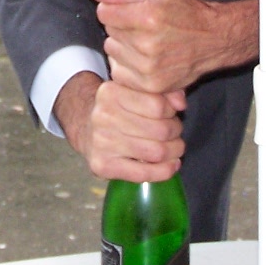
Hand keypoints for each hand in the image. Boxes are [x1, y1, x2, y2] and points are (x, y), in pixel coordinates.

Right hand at [52, 72, 185, 182]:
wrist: (85, 127)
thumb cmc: (118, 108)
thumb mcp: (135, 91)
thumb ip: (163, 91)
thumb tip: (181, 103)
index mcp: (111, 92)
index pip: (158, 105)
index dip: (172, 112)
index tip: (171, 114)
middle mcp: (102, 116)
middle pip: (160, 130)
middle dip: (176, 132)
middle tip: (175, 133)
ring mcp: (101, 142)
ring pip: (156, 152)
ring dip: (174, 151)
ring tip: (174, 148)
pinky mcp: (102, 165)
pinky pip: (144, 173)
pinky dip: (164, 171)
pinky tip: (172, 165)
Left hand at [85, 0, 258, 93]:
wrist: (214, 39)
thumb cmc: (186, 12)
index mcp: (148, 17)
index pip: (104, 13)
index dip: (114, 9)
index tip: (129, 11)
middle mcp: (147, 45)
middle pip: (108, 33)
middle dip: (120, 27)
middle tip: (142, 26)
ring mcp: (149, 68)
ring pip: (112, 53)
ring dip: (122, 47)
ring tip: (145, 42)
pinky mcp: (151, 85)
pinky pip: (119, 73)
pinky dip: (127, 66)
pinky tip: (143, 58)